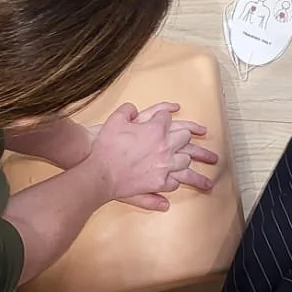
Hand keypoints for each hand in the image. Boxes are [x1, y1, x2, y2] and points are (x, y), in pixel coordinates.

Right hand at [81, 102, 217, 212]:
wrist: (101, 172)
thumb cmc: (106, 147)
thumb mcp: (115, 120)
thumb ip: (127, 110)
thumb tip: (133, 109)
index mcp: (156, 129)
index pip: (167, 117)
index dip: (164, 116)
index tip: (164, 118)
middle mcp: (165, 147)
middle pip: (184, 137)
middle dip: (184, 134)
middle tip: (188, 135)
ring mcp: (164, 166)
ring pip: (185, 160)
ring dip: (185, 157)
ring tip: (191, 159)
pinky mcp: (159, 183)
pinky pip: (175, 181)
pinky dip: (175, 179)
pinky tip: (174, 179)